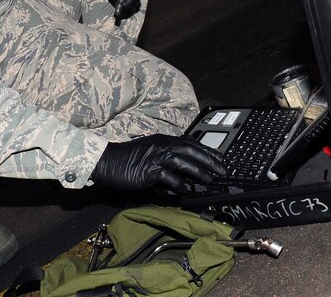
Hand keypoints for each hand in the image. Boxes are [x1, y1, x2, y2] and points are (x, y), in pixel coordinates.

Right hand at [90, 134, 226, 193]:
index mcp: (164, 140)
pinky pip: (167, 177)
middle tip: (222, 170)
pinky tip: (185, 190)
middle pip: (191, 150)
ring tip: (210, 179)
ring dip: (199, 170)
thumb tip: (184, 165)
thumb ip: (166, 154)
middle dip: (209, 160)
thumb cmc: (128, 158)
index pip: (191, 143)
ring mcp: (155, 158)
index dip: (207, 151)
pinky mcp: (148, 171)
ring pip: (183, 161)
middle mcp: (162, 145)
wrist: (107, 161)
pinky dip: (178, 184)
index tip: (220, 159)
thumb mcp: (150, 150)